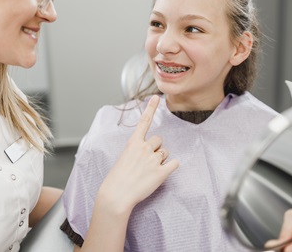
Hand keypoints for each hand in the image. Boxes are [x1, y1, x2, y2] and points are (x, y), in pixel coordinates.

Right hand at [97, 95, 179, 215]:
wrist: (117, 195)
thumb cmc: (118, 178)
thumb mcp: (124, 158)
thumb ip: (136, 151)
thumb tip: (149, 151)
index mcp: (133, 143)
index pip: (144, 121)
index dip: (151, 108)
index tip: (156, 97)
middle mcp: (144, 148)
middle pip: (159, 140)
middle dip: (156, 149)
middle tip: (146, 162)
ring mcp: (153, 160)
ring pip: (165, 152)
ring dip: (161, 160)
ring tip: (149, 171)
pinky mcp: (161, 172)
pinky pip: (174, 163)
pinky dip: (170, 167)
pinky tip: (160, 174)